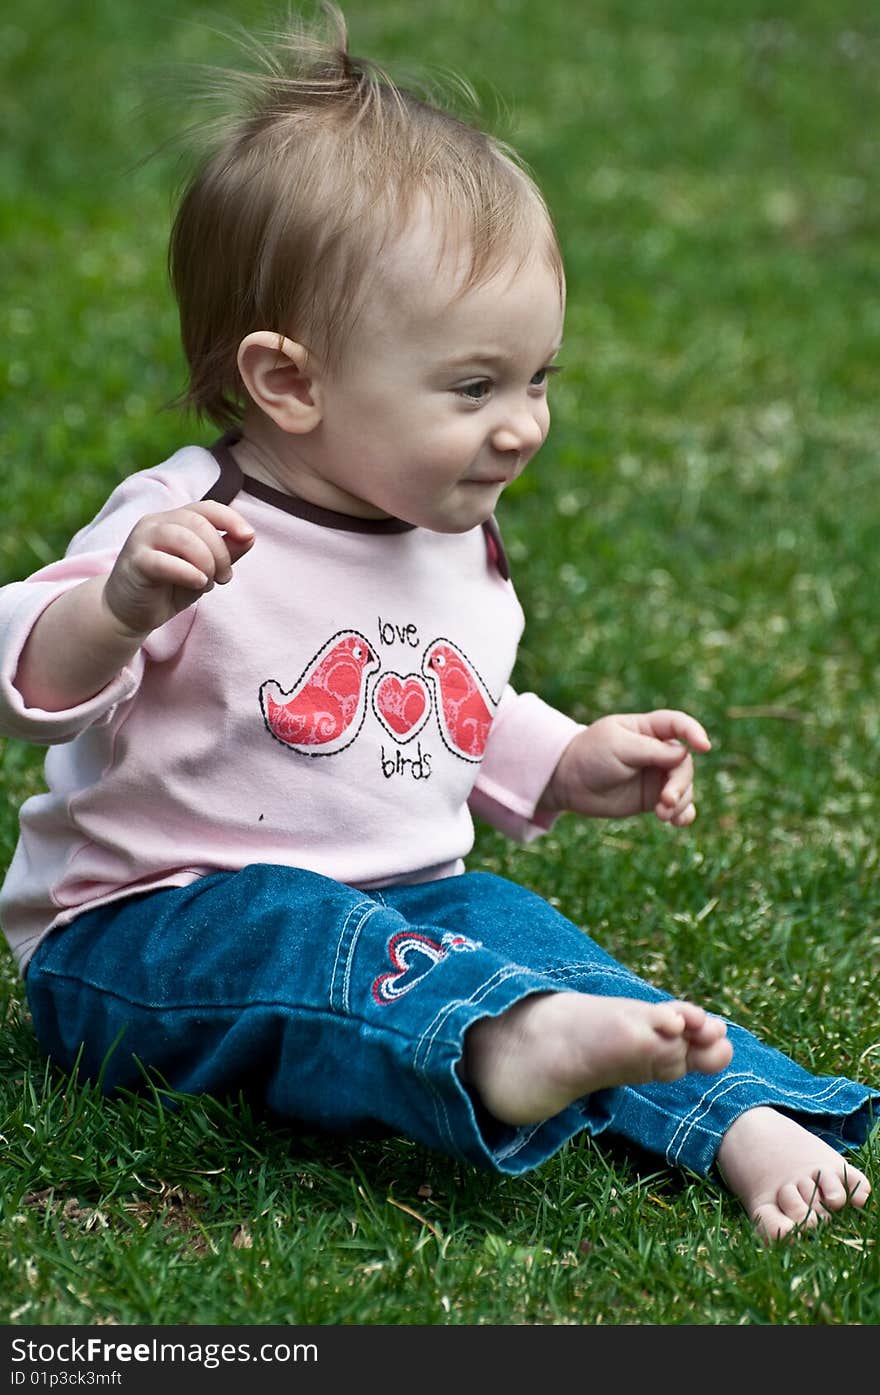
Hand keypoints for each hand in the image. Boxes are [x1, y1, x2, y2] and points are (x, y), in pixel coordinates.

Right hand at [102, 500, 255, 638]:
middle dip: (221, 552)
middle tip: (224, 578)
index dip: (231, 518)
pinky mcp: (135, 562)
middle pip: (199, 524)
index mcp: (175, 519)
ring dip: (206, 563)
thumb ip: (226, 552)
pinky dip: (188, 573)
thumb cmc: (169, 587)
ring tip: (206, 583)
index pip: (208, 508)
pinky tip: (197, 583)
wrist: (130, 612)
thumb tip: (249, 536)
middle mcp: (157, 522)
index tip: (248, 536)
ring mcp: (142, 539)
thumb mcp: (204, 569)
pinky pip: (165, 562)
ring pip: (184, 538)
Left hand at [539, 710, 711, 825]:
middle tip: (665, 800)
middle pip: (684, 763)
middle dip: (680, 783)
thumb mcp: (618, 746)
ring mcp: (657, 776)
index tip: (704, 747)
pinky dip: (683, 814)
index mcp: (648, 729)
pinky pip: (678, 806)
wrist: (568, 783)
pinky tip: (678, 823)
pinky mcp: (653, 798)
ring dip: (679, 802)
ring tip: (661, 815)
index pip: (678, 724)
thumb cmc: (590, 755)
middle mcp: (658, 751)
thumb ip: (650, 749)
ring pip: (685, 787)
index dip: (694, 732)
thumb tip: (683, 754)